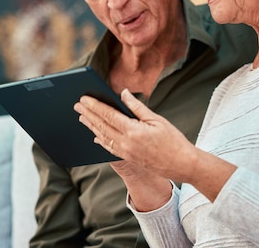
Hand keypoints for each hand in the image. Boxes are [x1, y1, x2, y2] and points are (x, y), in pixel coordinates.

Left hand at [75, 89, 195, 181]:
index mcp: (133, 131)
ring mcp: (126, 153)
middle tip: (77, 105)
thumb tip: (123, 94)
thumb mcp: (157, 119)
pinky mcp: (128, 158)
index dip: (94, 106)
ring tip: (81, 117)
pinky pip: (109, 147)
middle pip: (102, 126)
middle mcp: (126, 143)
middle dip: (88, 114)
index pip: (108, 115)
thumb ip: (137, 107)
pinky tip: (95, 135)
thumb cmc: (173, 141)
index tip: (84, 98)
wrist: (181, 164)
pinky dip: (100, 140)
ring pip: (103, 137)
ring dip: (91, 126)